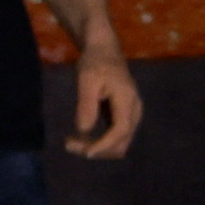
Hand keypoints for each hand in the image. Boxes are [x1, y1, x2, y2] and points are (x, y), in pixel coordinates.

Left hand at [67, 40, 140, 159]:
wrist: (105, 51)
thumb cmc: (95, 63)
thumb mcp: (87, 80)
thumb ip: (87, 105)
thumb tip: (83, 130)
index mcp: (128, 101)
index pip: (121, 130)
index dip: (105, 144)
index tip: (85, 152)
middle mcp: (134, 111)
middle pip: (122, 142)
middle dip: (98, 149)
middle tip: (69, 144)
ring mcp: (131, 116)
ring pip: (119, 143)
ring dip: (98, 148)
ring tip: (72, 142)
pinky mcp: (123, 117)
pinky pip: (115, 137)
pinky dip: (99, 142)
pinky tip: (81, 137)